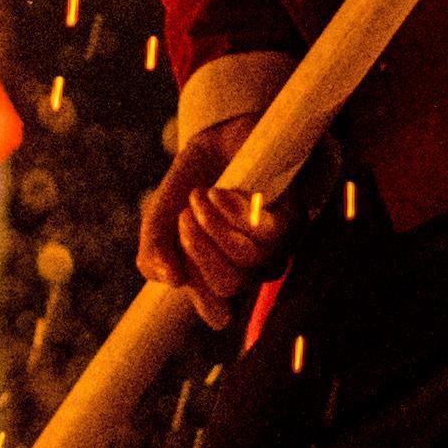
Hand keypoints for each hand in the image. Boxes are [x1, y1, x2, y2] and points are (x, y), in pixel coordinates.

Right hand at [140, 48, 297, 309]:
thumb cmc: (196, 179)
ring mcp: (276, 246)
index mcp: (220, 272)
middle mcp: (252, 266)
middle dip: (197, 252)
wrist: (222, 135)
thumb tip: (168, 280)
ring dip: (214, 230)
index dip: (206, 309)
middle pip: (229, 287)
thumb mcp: (162, 212)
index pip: (221, 312)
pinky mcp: (293, 220)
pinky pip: (265, 236)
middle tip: (183, 217)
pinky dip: (234, 214)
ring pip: (248, 264)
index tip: (180, 284)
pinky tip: (223, 194)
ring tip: (200, 198)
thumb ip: (155, 248)